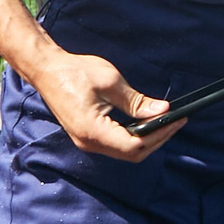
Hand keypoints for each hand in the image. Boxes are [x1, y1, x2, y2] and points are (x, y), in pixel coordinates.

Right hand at [31, 48, 176, 161]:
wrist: (47, 70)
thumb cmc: (76, 72)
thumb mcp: (111, 82)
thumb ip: (137, 101)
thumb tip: (162, 111)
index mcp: (93, 131)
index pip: (134, 145)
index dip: (159, 135)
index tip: (175, 120)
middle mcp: (89, 143)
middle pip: (132, 153)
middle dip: (157, 139)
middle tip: (176, 121)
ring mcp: (87, 142)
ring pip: (125, 151)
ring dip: (147, 140)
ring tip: (165, 122)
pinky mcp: (87, 136)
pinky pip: (116, 144)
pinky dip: (134, 137)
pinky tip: (146, 123)